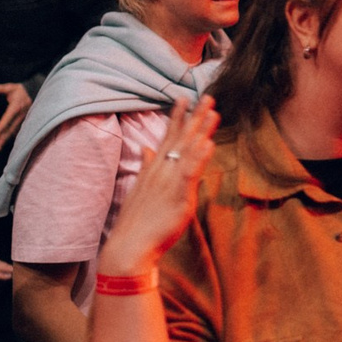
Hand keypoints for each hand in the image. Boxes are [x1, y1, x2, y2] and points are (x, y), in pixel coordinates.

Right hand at [95, 95, 218, 276]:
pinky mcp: (177, 196)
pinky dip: (199, 157)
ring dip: (200, 130)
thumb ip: (146, 166)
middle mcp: (161, 171)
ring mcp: (168, 182)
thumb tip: (146, 148)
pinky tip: (208, 144)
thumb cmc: (137, 220)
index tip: (184, 98)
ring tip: (213, 111)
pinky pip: (190, 173)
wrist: (128, 246)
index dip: (177, 118)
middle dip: (194, 116)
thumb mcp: (140, 188)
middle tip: (208, 96)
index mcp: (154, 169)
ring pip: (187, 150)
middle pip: (180, 138)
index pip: (167, 138)